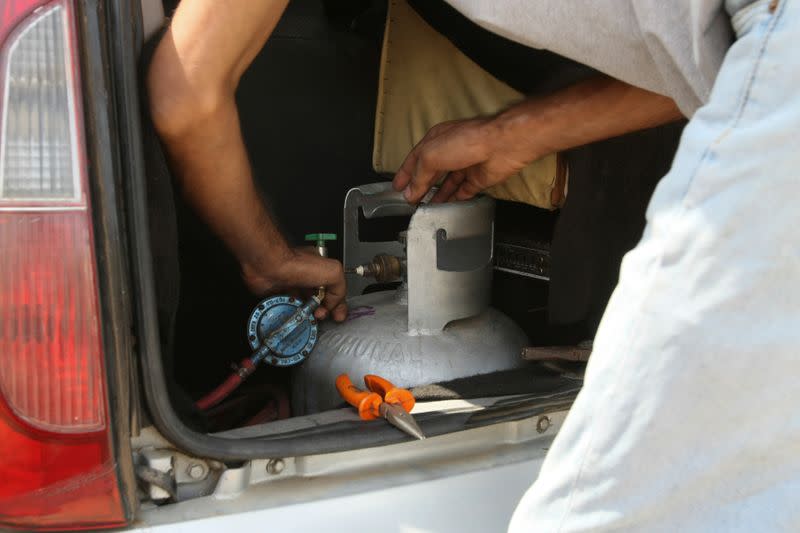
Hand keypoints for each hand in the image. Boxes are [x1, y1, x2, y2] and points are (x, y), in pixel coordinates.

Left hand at [241, 247, 347, 321]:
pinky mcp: (280, 294)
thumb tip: (334, 304)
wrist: (269, 267)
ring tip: (309, 317)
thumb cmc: (296, 264)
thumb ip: (340, 289)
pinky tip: (296, 316)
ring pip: (305, 306)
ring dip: (308, 314)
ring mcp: (293, 286)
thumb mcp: (333, 272)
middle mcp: (307, 277)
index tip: (337, 316)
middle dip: (323, 311)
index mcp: (321, 270)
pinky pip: (290, 308)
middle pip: (319, 300)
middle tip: (321, 315)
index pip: (334, 289)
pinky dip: (294, 314)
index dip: (338, 304)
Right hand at [392, 117, 537, 203]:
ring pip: (447, 184)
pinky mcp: (478, 178)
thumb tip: (411, 191)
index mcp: (436, 140)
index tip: (397, 186)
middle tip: (410, 200)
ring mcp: (465, 165)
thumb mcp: (431, 156)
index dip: (404, 173)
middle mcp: (450, 152)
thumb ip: (419, 176)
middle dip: (419, 187)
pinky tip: (448, 207)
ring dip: (436, 196)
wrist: (501, 145)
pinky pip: (463, 192)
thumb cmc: (469, 139)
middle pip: (430, 173)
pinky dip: (455, 200)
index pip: (415, 159)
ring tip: (426, 207)